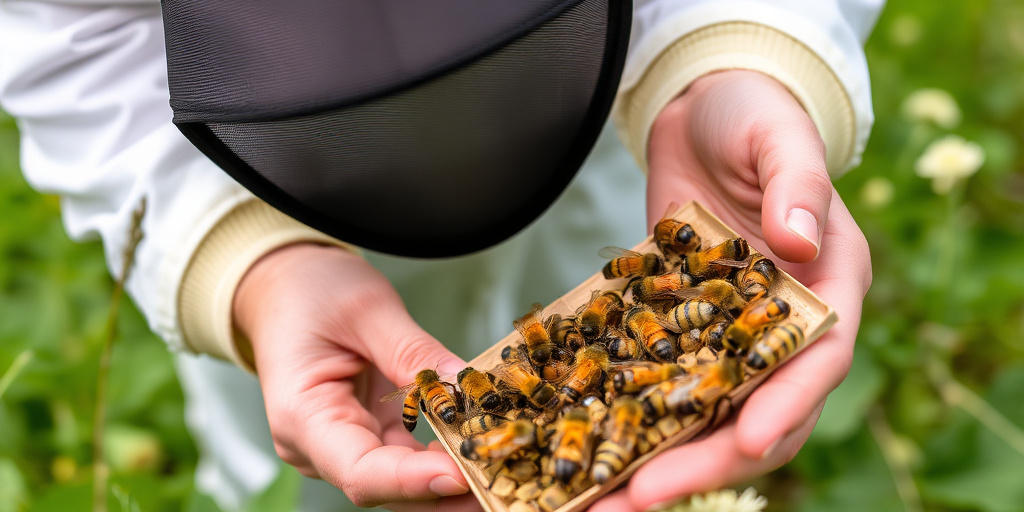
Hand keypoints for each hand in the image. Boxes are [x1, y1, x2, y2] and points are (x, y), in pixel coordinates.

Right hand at [233, 244, 481, 510]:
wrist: (284, 285)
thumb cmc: (311, 291)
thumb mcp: (367, 310)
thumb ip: (414, 353)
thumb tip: (466, 387)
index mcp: (303, 417)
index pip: (360, 471)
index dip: (412, 481)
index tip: (463, 474)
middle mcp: (319, 447)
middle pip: (386, 489)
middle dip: (445, 491)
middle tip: (505, 481)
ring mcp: (344, 446)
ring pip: (402, 485)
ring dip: (452, 480)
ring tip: (505, 466)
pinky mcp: (368, 436)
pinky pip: (408, 460)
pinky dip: (445, 457)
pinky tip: (485, 449)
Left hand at [592, 70, 871, 510]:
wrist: (705, 109)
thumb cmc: (754, 114)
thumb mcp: (778, 135)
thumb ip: (796, 184)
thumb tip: (801, 244)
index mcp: (830, 284)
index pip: (817, 359)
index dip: (787, 404)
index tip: (749, 442)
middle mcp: (786, 324)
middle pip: (759, 413)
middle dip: (707, 461)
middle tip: (641, 496)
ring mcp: (732, 332)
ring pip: (706, 415)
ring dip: (660, 460)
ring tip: (603, 500)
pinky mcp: (682, 326)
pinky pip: (659, 383)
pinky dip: (628, 419)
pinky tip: (584, 445)